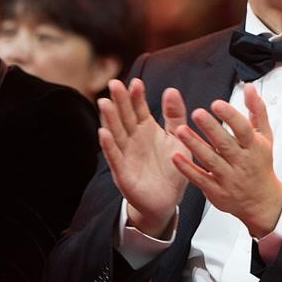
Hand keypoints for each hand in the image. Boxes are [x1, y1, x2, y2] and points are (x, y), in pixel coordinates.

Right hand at [98, 79, 188, 237]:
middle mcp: (133, 139)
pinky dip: (109, 146)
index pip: (139, 108)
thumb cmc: (172, 166)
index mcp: (146, 129)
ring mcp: (126, 155)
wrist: (167, 199)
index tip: (137, 82)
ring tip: (104, 103)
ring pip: (116, 133)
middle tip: (115, 84)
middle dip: (120, 101)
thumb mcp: (178, 138)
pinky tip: (103, 133)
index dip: (137, 96)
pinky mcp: (123, 172)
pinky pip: (114, 157)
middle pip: (124, 117)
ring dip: (109, 119)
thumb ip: (175, 115)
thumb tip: (171, 90)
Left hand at [171, 84, 281, 237]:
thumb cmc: (260, 164)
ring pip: (211, 161)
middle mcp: (241, 162)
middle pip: (225, 144)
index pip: (244, 129)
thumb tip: (249, 88)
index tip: (217, 104)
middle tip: (197, 113)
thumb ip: (257, 110)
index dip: (231, 116)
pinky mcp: (216, 190)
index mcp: (254, 147)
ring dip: (195, 145)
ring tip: (181, 131)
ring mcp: (228, 177)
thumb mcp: (265, 136)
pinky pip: (200, 179)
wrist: (261, 200)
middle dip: (211, 129)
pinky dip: (187, 169)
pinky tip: (176, 157)